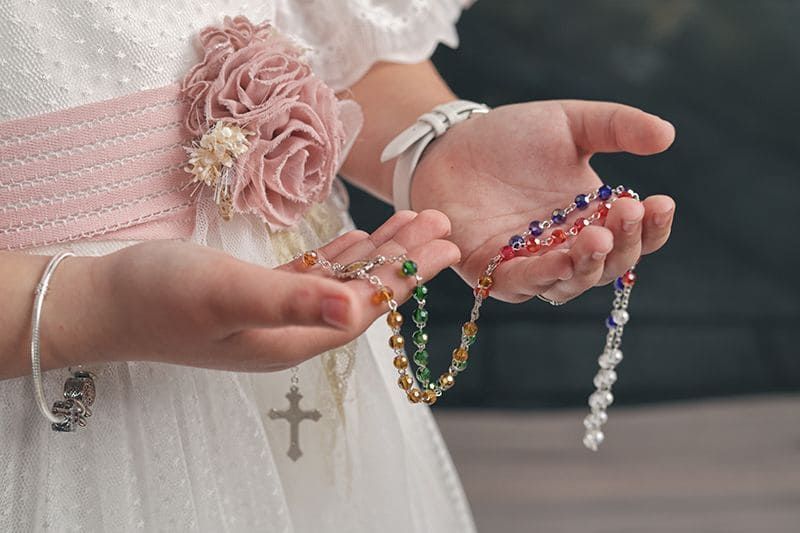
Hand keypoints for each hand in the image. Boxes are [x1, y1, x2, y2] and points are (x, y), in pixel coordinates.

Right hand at [45, 210, 457, 372]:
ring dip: (377, 253)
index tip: (445, 244)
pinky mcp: (253, 295)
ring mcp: (272, 314)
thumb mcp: (229, 294)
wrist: (102, 300)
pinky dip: (338, 256)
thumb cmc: (159, 298)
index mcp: (293, 338)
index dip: (409, 277)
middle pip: (361, 293)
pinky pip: (311, 274)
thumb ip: (292, 300)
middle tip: (441, 222)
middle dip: (404, 259)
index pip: (367, 307)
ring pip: (340, 280)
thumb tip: (356, 307)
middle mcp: (290, 331)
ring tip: (411, 223)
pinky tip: (357, 240)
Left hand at [411, 99, 675, 302]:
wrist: (451, 142)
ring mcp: (530, 264)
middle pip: (607, 265)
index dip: (652, 227)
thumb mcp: (570, 123)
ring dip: (587, 265)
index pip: (634, 236)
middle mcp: (567, 248)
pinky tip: (560, 257)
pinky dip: (544, 274)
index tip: (660, 202)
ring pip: (569, 282)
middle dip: (624, 243)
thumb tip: (668, 135)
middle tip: (628, 213)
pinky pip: (523, 283)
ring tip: (598, 235)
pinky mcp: (491, 272)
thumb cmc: (512, 136)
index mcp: (593, 217)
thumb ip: (617, 126)